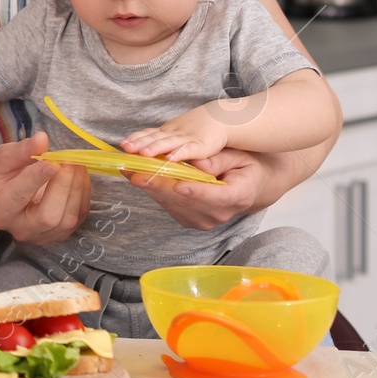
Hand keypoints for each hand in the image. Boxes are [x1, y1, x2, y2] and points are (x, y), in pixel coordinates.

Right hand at [0, 132, 91, 245]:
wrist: (0, 192)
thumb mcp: (2, 157)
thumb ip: (22, 150)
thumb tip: (42, 139)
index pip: (20, 196)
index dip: (38, 179)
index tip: (53, 162)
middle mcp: (19, 228)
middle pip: (48, 216)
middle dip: (63, 186)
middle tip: (69, 161)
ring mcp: (41, 236)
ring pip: (67, 220)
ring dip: (77, 189)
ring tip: (76, 164)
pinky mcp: (58, 234)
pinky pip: (78, 217)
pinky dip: (83, 195)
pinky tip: (79, 176)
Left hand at [121, 107, 227, 162]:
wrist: (222, 119)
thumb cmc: (200, 129)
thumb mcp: (178, 133)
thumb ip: (165, 140)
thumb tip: (147, 151)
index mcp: (168, 131)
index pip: (149, 133)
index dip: (136, 138)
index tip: (123, 144)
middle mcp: (174, 133)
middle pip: (154, 138)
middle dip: (139, 143)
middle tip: (125, 147)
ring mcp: (187, 138)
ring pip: (168, 143)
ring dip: (155, 148)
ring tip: (142, 153)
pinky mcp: (201, 145)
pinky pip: (188, 150)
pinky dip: (179, 154)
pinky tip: (169, 159)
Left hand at [125, 147, 262, 230]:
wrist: (247, 187)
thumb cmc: (244, 167)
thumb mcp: (239, 157)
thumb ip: (219, 160)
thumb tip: (198, 163)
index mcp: (238, 196)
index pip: (217, 196)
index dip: (197, 192)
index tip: (180, 186)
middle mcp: (219, 213)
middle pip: (186, 201)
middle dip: (160, 186)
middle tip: (138, 173)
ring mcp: (203, 219)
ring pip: (172, 203)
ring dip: (149, 186)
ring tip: (129, 169)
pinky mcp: (189, 219)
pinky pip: (167, 204)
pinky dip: (151, 189)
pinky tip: (135, 175)